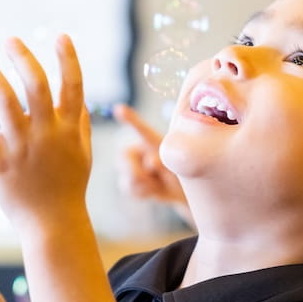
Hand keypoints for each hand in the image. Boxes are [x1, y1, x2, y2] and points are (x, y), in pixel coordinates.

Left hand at [0, 35, 92, 233]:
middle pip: (36, 85)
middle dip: (23, 58)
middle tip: (11, 39)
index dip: (68, 59)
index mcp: (68, 128)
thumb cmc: (68, 187)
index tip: (60, 36)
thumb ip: (79, 124)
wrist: (53, 223)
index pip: (73, 85)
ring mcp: (22, 147)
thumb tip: (80, 99)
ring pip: (5, 102)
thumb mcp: (82, 153)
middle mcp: (46, 133)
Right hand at [113, 103, 189, 217]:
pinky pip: (130, 190)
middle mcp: (138, 151)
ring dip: (146, 184)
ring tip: (160, 183)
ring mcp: (130, 167)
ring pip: (128, 177)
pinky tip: (152, 190)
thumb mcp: (178, 168)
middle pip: (124, 156)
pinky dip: (143, 193)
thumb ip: (166, 162)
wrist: (182, 191)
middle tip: (154, 174)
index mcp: (152, 142)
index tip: (119, 108)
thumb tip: (151, 161)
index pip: (140, 129)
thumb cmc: (182, 172)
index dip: (130, 118)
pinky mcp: (129, 183)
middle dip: (137, 169)